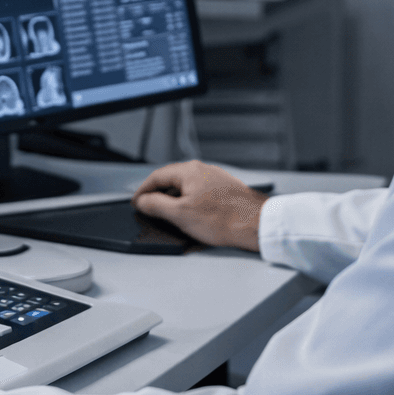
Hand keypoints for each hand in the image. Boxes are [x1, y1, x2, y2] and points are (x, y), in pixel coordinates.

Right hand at [132, 160, 268, 252]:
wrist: (257, 224)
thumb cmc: (224, 219)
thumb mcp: (180, 215)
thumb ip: (155, 205)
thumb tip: (142, 201)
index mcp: (189, 171)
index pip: (156, 177)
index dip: (142, 191)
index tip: (136, 203)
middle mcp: (202, 170)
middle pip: (171, 180)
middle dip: (158, 195)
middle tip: (149, 210)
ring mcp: (215, 179)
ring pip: (186, 187)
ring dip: (174, 200)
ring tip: (169, 216)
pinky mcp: (225, 190)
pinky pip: (200, 193)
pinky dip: (189, 203)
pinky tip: (192, 217)